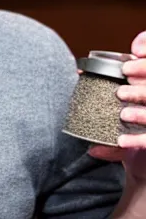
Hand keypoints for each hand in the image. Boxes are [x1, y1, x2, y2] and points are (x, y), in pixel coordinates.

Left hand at [88, 31, 145, 179]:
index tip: (125, 67)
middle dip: (141, 90)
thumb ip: (102, 84)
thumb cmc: (125, 118)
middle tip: (120, 92)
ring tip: (123, 115)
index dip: (142, 65)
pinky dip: (136, 141)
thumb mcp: (114, 100)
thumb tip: (79, 71)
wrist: (135, 153)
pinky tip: (120, 141)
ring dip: (142, 114)